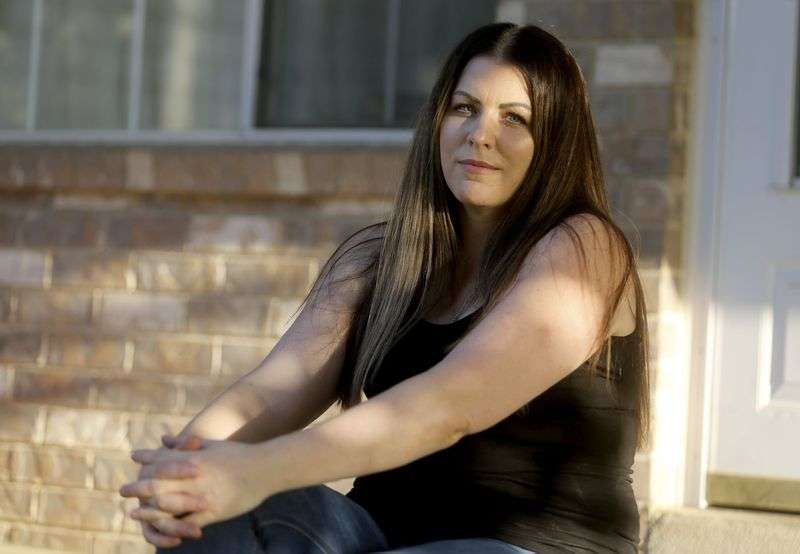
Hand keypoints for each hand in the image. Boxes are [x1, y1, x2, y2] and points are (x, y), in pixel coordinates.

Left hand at [121, 437, 271, 528]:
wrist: (266, 468)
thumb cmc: (239, 454)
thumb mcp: (211, 445)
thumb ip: (186, 444)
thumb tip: (164, 438)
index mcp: (194, 459)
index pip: (163, 460)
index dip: (146, 461)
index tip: (133, 459)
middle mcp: (195, 478)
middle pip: (158, 485)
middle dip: (138, 488)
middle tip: (123, 491)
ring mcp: (203, 496)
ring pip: (168, 506)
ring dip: (148, 511)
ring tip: (134, 513)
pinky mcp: (213, 511)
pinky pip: (188, 522)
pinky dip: (174, 527)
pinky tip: (164, 530)